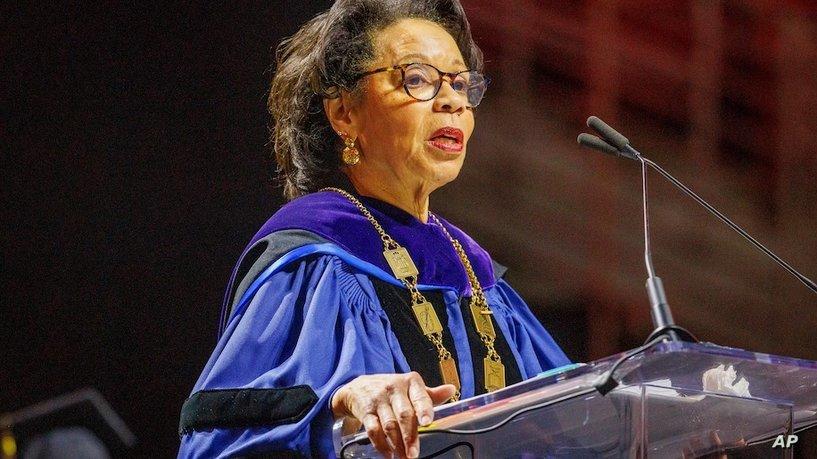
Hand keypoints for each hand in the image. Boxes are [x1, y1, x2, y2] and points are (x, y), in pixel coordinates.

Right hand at [331, 372, 455, 457]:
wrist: (359, 388)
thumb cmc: (392, 390)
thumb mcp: (411, 387)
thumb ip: (430, 394)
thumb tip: (451, 390)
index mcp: (410, 382)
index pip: (419, 396)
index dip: (423, 408)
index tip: (427, 421)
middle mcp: (393, 389)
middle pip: (404, 414)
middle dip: (409, 436)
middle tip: (414, 454)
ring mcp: (378, 400)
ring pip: (389, 425)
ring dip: (397, 444)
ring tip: (404, 457)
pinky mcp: (366, 412)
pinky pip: (373, 430)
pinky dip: (381, 445)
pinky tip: (388, 454)